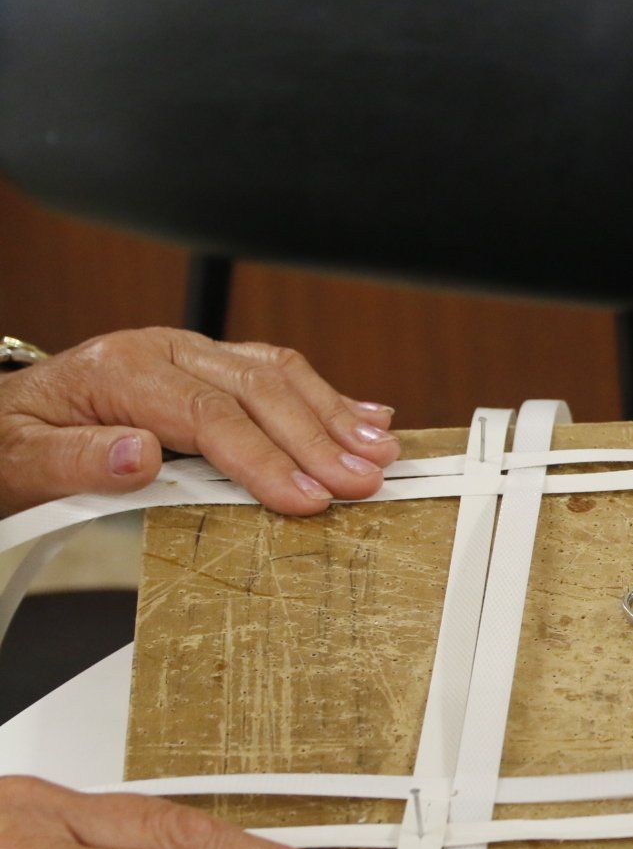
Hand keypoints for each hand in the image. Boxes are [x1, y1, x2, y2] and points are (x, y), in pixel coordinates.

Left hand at [0, 327, 399, 517]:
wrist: (2, 422)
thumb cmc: (14, 445)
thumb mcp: (18, 462)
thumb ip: (73, 460)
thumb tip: (136, 454)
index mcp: (120, 369)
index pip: (208, 414)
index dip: (264, 457)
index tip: (305, 497)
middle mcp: (164, 352)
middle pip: (258, 390)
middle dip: (318, 439)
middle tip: (361, 481)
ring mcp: (192, 355)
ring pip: (278, 374)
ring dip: (335, 415)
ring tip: (378, 452)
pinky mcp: (210, 368)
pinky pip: (276, 371)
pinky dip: (327, 396)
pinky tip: (367, 415)